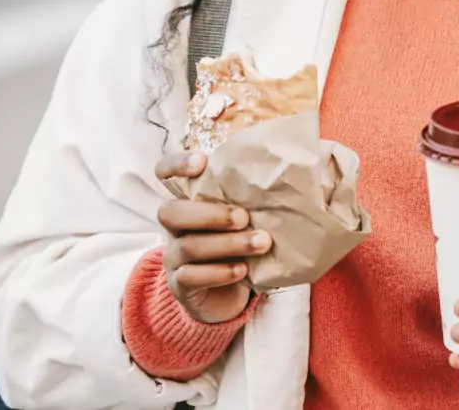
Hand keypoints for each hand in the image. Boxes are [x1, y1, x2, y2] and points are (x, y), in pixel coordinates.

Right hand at [154, 152, 269, 323]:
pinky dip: (219, 273)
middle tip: (244, 217)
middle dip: (210, 213)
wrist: (228, 295)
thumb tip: (292, 164)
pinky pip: (191, 277)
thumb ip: (254, 192)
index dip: (176, 165)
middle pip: (171, 212)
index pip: (166, 173)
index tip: (201, 163)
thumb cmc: (240, 242)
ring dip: (228, 243)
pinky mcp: (181, 286)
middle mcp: (175, 227)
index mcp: (188, 201)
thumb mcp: (245, 214)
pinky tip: (243, 270)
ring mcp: (174, 257)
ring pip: (189, 246)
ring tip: (261, 243)